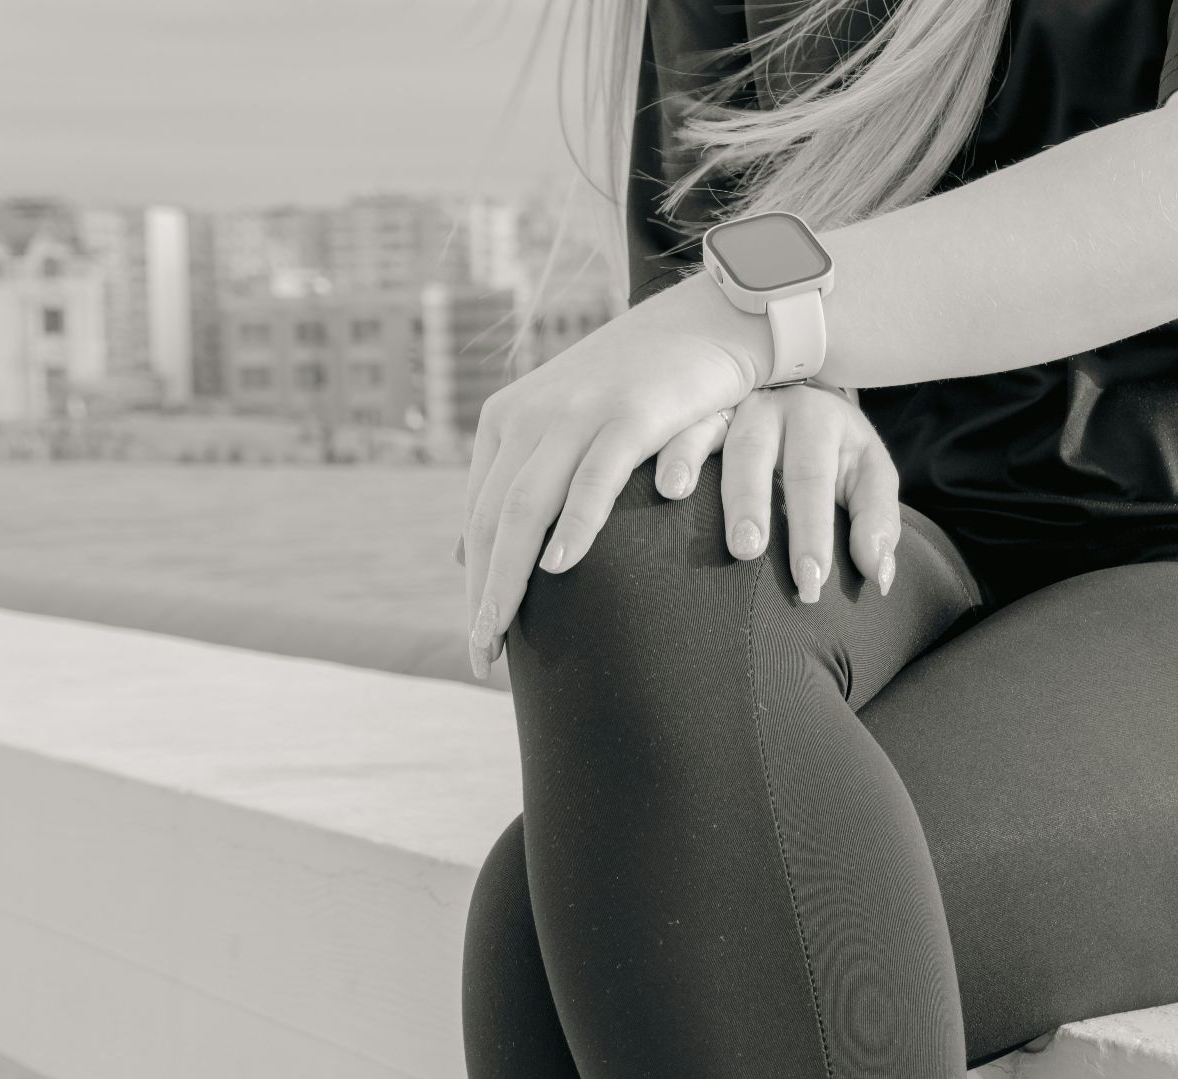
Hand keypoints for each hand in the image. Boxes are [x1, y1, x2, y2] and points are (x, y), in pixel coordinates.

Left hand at [458, 304, 750, 678]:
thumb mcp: (568, 427)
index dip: (476, 581)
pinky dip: (573, 526)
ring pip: (524, 506)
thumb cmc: (644, 386)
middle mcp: (530, 414)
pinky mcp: (631, 412)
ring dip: (510, 576)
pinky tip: (561, 567)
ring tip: (504, 633)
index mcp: (508, 421)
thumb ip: (523, 481)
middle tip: (483, 656)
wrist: (710, 323)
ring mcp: (579, 412)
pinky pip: (592, 479)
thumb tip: (466, 552)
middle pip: (491, 519)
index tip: (481, 638)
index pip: (478, 515)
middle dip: (483, 594)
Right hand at [650, 380, 900, 605]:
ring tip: (674, 495)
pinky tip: (647, 476)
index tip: (810, 582)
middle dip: (750, 501)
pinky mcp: (695, 407)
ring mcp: (729, 402)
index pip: (814, 479)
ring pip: (708, 428)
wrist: (806, 387)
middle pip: (758, 450)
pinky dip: (659, 446)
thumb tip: (877, 575)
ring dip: (689, 460)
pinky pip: (671, 423)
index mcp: (821, 419)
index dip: (812, 531)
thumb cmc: (837, 450)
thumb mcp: (869, 474)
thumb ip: (877, 522)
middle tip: (746, 550)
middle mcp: (773, 404)